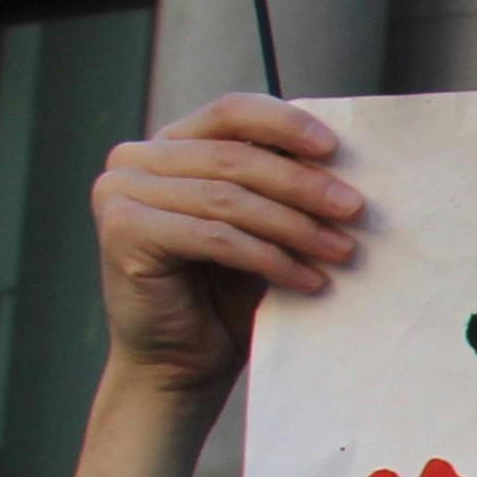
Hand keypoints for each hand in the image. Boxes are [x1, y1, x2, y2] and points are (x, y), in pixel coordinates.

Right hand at [95, 94, 360, 394]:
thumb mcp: (258, 228)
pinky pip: (216, 237)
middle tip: (356, 210)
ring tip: (342, 250)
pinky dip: (269, 258)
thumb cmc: (222, 297)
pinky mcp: (123, 231)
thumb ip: (279, 187)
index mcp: (169, 145)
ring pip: (229, 198)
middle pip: (235, 157)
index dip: (285, 124)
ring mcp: (120, 192)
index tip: (336, 149)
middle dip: (303, 185)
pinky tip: (308, 280)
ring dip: (295, 225)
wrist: (180, 364)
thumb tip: (345, 164)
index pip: (231, 112)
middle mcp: (135, 159)